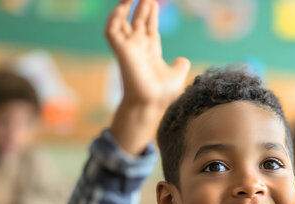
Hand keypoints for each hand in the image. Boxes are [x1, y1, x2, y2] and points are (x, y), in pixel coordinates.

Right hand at [105, 0, 190, 153]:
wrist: (150, 104)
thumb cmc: (161, 94)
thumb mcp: (177, 75)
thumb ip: (180, 66)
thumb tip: (182, 60)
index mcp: (150, 51)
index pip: (149, 28)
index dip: (152, 14)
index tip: (154, 2)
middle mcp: (138, 48)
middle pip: (138, 21)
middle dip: (142, 7)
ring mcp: (128, 48)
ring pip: (123, 22)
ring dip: (127, 7)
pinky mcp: (121, 50)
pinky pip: (112, 30)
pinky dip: (114, 17)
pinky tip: (123, 5)